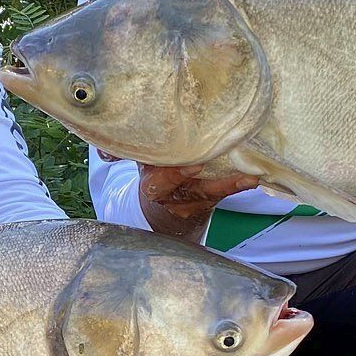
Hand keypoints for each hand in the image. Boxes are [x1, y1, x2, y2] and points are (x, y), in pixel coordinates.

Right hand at [127, 159, 259, 239]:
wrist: (165, 206)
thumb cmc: (154, 172)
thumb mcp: (139, 162)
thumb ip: (123, 151)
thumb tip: (102, 149)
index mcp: (153, 184)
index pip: (160, 182)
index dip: (175, 176)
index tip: (192, 166)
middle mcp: (174, 195)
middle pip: (188, 190)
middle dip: (205, 182)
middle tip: (213, 167)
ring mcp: (194, 200)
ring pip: (211, 194)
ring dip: (229, 186)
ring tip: (248, 177)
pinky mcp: (211, 200)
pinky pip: (224, 194)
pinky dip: (238, 186)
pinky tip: (253, 179)